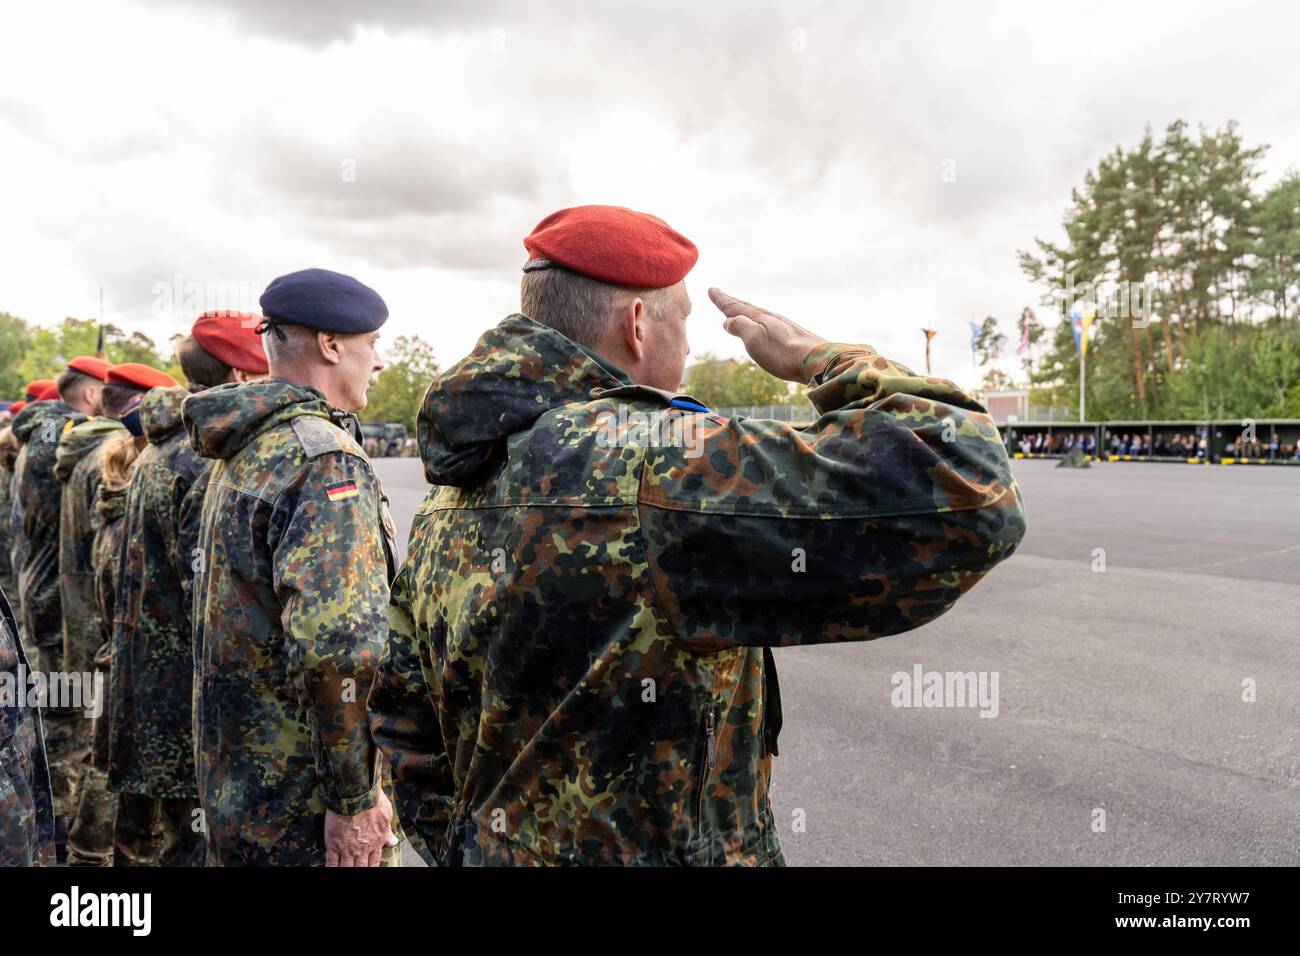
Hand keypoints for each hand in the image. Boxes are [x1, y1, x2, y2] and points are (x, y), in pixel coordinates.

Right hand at [324, 788, 398, 866]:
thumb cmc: (373, 802)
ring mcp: (347, 848)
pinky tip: (331, 868)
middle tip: (356, 867)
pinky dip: (331, 867)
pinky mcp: (333, 844)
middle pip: (360, 867)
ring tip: (344, 868)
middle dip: (358, 869)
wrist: (356, 795)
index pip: (374, 862)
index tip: (368, 867)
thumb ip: (388, 831)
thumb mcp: (386, 815)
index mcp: (376, 842)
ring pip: (346, 867)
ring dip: (346, 869)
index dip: (371, 867)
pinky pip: (331, 862)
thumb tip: (393, 842)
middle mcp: (362, 849)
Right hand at [708, 288, 828, 382]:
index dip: (721, 300)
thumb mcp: (753, 339)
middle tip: (721, 295)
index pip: (735, 307)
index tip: (712, 290)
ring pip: (758, 316)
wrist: (816, 360)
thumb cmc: (782, 352)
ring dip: (745, 312)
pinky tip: (764, 328)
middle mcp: (771, 318)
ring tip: (739, 311)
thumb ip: (739, 327)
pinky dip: (759, 322)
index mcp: (759, 317)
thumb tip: (728, 321)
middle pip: (747, 308)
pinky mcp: (791, 337)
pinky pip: (768, 324)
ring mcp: (782, 327)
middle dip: (732, 303)